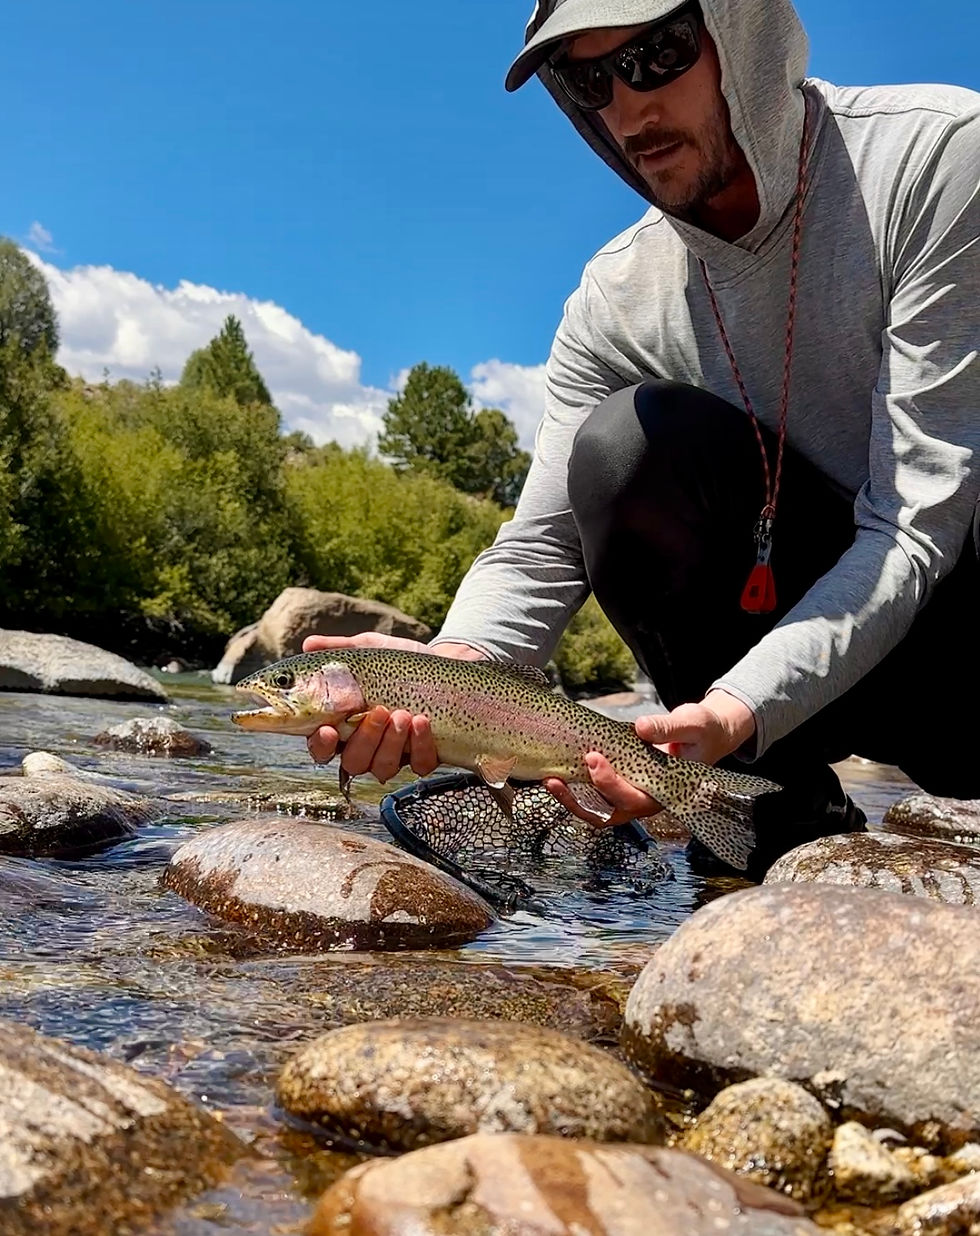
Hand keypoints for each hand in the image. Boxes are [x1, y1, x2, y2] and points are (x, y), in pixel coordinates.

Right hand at [303, 632, 484, 779]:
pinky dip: (421, 746)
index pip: (321, 747)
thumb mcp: (368, 648)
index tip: (328, 730)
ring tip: (404, 714)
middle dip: (366, 739)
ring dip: (392, 743)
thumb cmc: (397, 660)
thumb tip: (308, 645)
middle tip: (379, 711)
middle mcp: (366, 746)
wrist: (442, 662)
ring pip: (383, 768)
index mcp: (343, 724)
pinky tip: (423, 722)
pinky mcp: (424, 756)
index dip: (321, 745)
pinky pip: (419, 765)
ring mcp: (395, 755)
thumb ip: (337, 648)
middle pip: (353, 762)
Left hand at [543, 690, 755, 827]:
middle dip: (579, 800)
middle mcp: (646, 800)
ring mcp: (632, 796)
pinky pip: (595, 797)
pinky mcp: (621, 786)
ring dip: (572, 800)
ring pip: (597, 811)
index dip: (609, 783)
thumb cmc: (701, 731)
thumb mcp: (691, 723)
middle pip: (608, 813)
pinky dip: (575, 790)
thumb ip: (668, 728)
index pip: (632, 798)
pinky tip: (557, 774)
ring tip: (549, 781)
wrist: (706, 735)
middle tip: (557, 777)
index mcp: (664, 791)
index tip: (593, 758)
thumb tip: (641, 727)